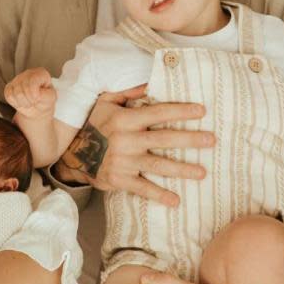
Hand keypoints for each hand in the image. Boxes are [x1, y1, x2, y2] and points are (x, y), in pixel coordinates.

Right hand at [4, 67, 56, 118]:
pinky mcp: (9, 86)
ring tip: (28, 103)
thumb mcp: (51, 98)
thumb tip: (35, 94)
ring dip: (22, 102)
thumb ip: (46, 95)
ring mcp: (17, 79)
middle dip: (28, 100)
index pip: (32, 81)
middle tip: (33, 102)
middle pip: (22, 88)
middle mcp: (28, 73)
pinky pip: (8, 95)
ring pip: (15, 93)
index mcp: (40, 73)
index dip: (33, 94)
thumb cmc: (45, 100)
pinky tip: (21, 102)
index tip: (37, 99)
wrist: (38, 108)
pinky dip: (14, 102)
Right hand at [53, 84, 213, 206]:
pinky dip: (158, 195)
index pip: (157, 113)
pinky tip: (175, 201)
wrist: (72, 154)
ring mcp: (123, 162)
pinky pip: (142, 188)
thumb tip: (150, 82)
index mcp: (125, 120)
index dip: (180, 111)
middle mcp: (126, 140)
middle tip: (211, 140)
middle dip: (189, 139)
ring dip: (181, 169)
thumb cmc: (94, 125)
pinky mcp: (119, 180)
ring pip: (157, 165)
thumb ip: (128, 92)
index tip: (201, 110)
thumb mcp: (106, 102)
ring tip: (202, 173)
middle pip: (163, 139)